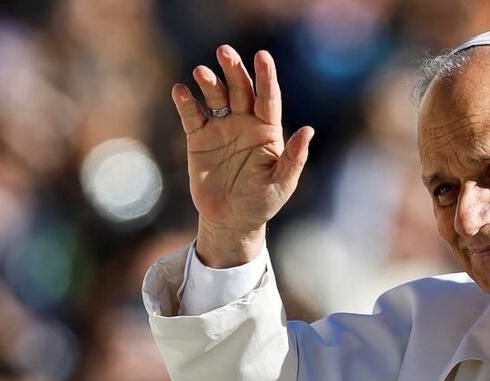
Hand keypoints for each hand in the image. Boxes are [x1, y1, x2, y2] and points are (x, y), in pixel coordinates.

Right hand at [171, 45, 313, 266]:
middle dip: (234, 70)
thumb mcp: (282, 184)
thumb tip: (308, 130)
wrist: (231, 220)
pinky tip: (181, 91)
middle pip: (240, 89)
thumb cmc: (262, 202)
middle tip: (224, 52)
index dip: (266, 76)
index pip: (268, 97)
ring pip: (216, 97)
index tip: (263, 56)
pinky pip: (192, 115)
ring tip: (202, 73)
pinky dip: (185, 102)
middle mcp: (245, 122)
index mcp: (268, 130)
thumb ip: (294, 158)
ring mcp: (221, 128)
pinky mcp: (199, 138)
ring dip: (209, 82)